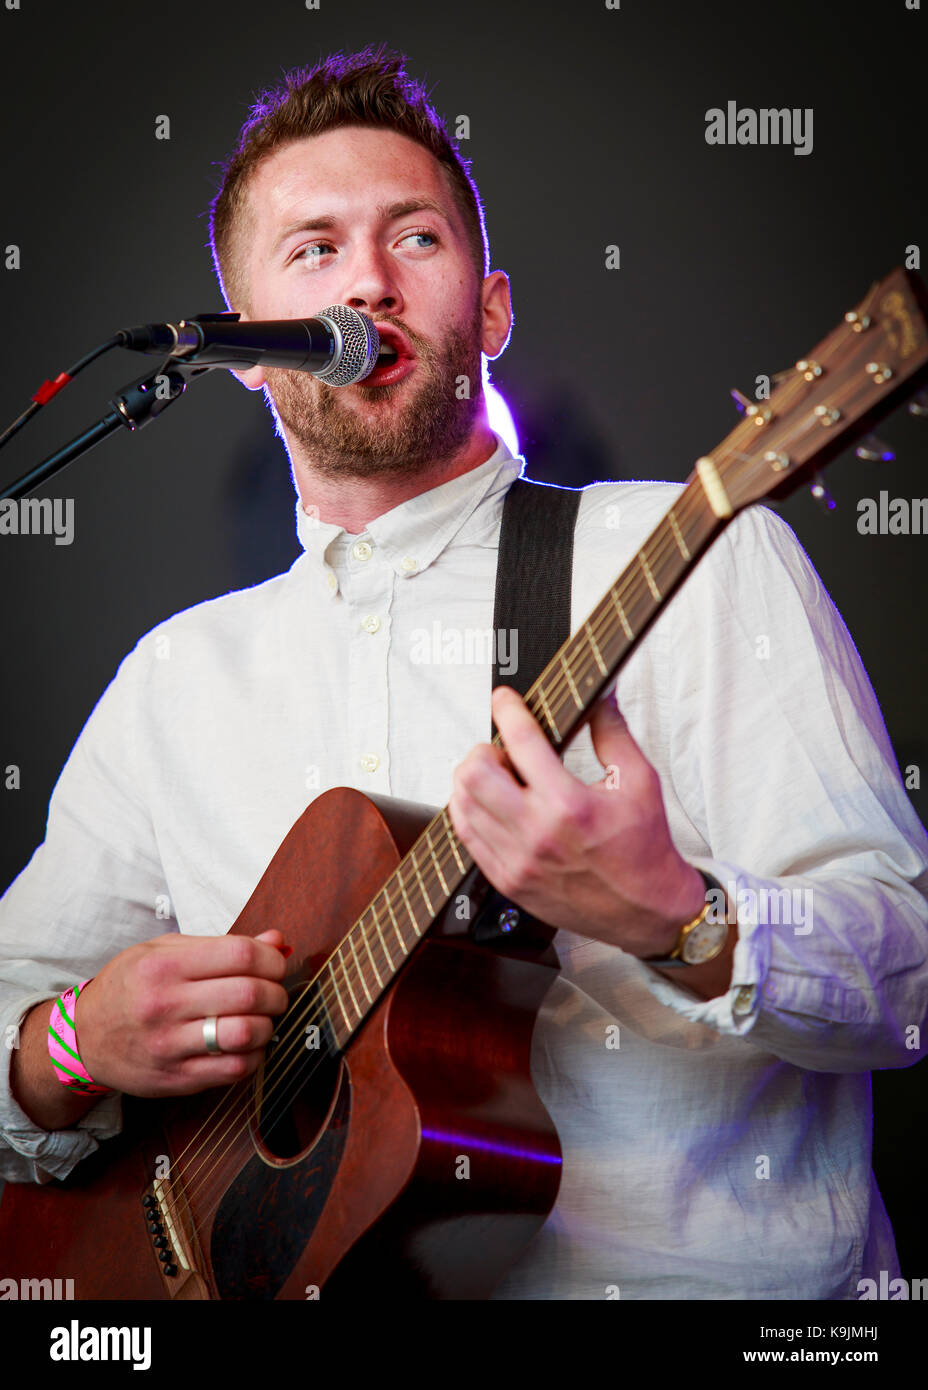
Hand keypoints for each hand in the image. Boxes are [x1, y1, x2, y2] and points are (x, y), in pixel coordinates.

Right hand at [75, 929, 290, 1096]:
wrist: (85, 1037)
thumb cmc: (130, 986)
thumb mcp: (165, 951)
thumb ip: (222, 945)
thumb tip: (277, 941)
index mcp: (164, 966)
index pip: (240, 955)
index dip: (271, 958)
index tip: (275, 963)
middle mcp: (165, 1005)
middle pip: (249, 994)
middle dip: (276, 992)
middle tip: (274, 993)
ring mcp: (170, 1045)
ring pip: (246, 1034)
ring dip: (268, 1026)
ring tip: (262, 1019)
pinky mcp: (176, 1078)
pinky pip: (234, 1069)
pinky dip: (254, 1055)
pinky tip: (247, 1045)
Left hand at [448, 686, 705, 955]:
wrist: (648, 912)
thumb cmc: (646, 850)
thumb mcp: (640, 781)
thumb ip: (613, 732)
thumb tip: (600, 695)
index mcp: (570, 806)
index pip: (521, 742)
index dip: (507, 710)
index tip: (505, 699)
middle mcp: (538, 834)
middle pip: (474, 773)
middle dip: (484, 749)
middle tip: (503, 751)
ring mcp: (518, 861)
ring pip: (462, 804)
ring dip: (473, 781)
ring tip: (499, 779)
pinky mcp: (508, 882)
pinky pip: (467, 837)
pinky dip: (472, 812)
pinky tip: (494, 806)